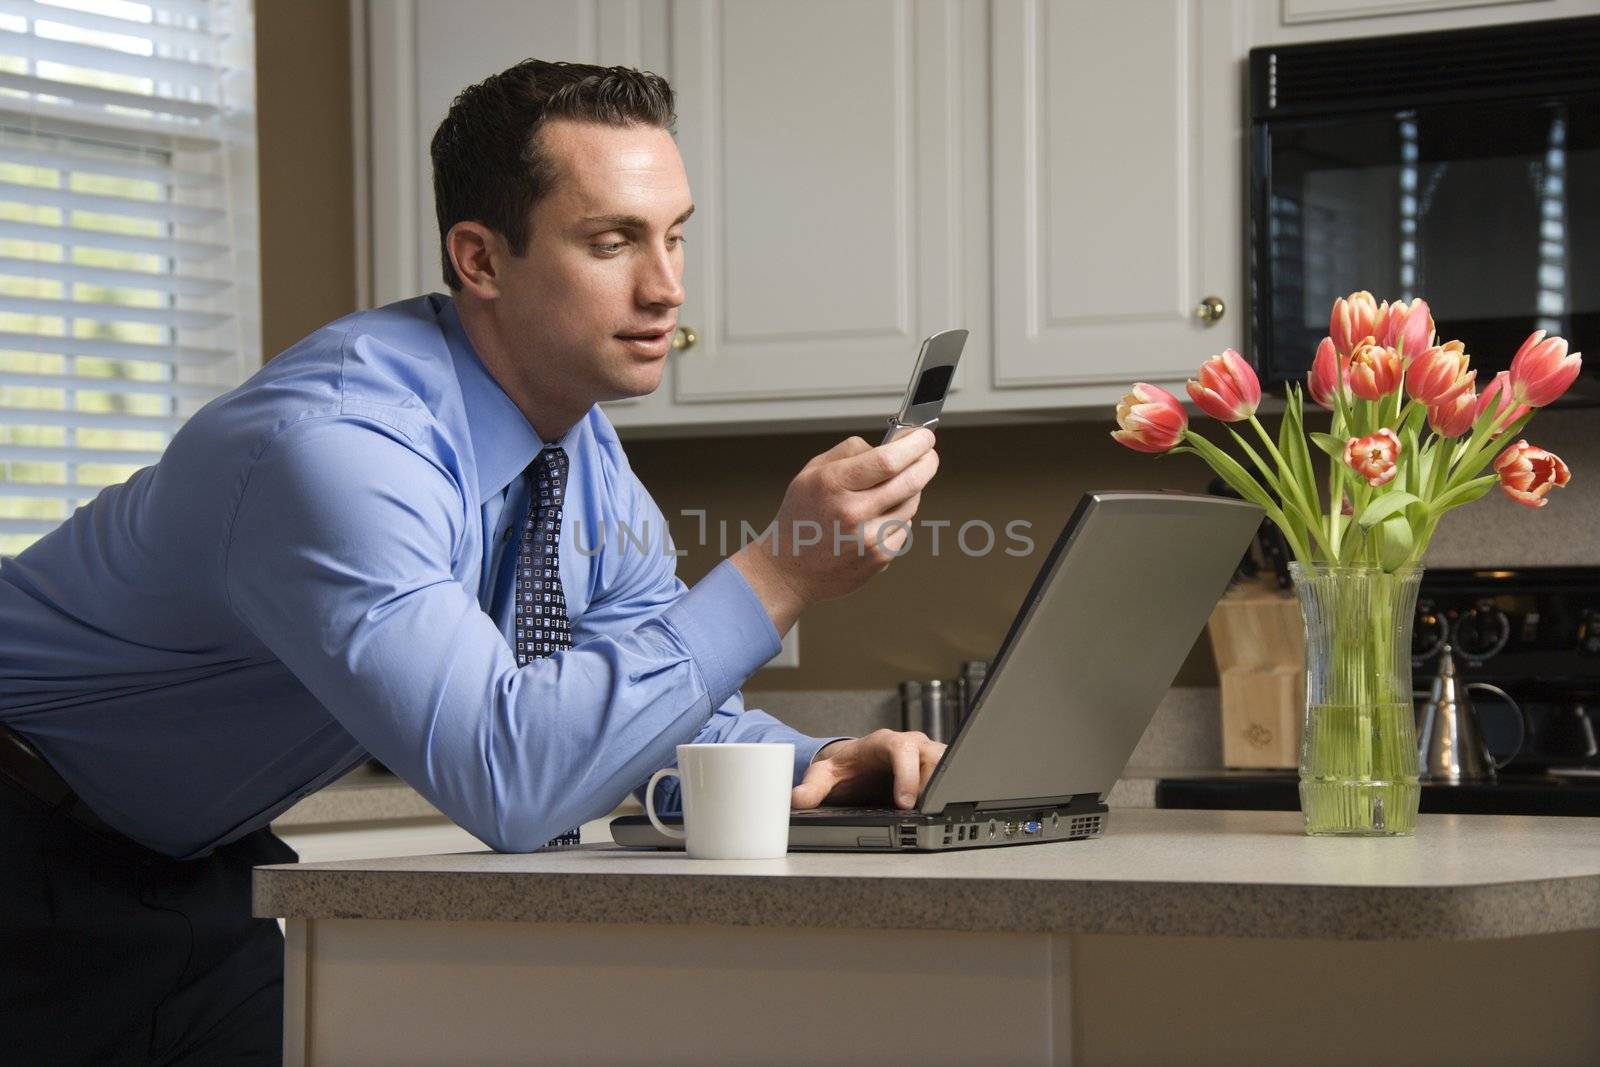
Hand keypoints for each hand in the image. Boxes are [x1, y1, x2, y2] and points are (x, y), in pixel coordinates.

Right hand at [732, 429, 938, 632]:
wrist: (789, 569)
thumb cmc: (800, 517)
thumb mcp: (812, 471)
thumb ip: (851, 451)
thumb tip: (892, 443)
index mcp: (834, 484)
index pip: (889, 460)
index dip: (915, 445)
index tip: (924, 437)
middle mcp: (853, 512)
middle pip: (910, 481)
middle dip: (927, 462)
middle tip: (928, 455)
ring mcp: (868, 538)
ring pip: (912, 504)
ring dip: (910, 491)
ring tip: (889, 491)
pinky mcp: (879, 558)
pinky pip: (905, 528)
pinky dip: (899, 519)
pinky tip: (877, 519)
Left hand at [791, 729, 946, 810]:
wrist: (856, 764)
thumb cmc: (844, 768)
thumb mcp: (823, 776)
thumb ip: (811, 788)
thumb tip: (795, 800)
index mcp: (885, 742)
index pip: (902, 750)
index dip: (907, 775)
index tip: (905, 803)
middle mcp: (911, 744)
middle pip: (934, 757)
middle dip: (932, 785)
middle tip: (925, 812)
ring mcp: (927, 755)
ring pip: (949, 766)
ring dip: (944, 790)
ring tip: (932, 813)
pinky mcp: (937, 768)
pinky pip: (953, 776)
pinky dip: (950, 792)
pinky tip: (940, 810)